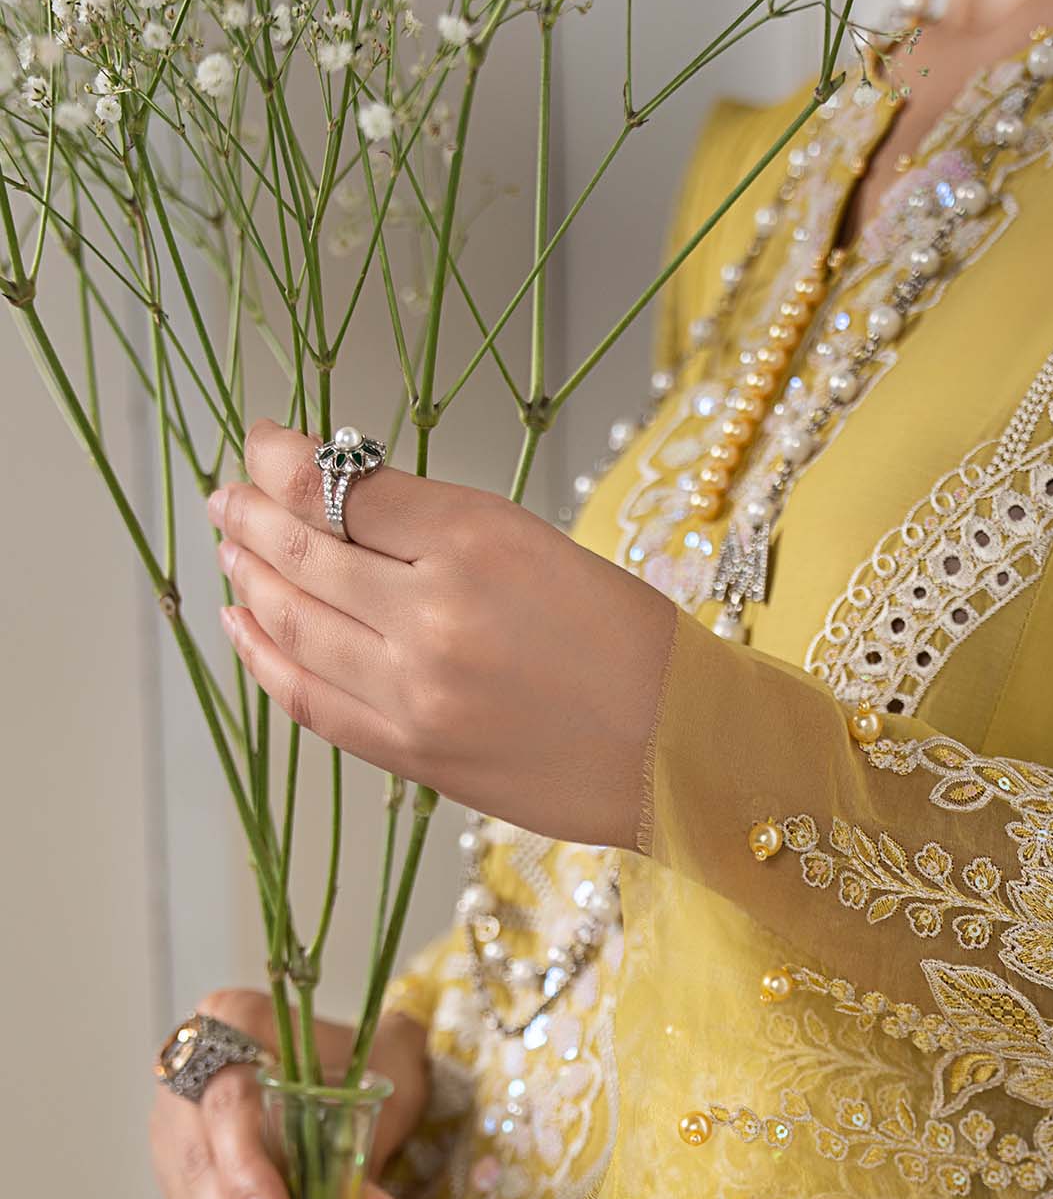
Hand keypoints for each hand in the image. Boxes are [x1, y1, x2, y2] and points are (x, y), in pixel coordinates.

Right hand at [150, 989, 429, 1198]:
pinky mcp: (181, 1183)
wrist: (338, 1053)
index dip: (249, 1170)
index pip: (230, 1104)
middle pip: (204, 1169)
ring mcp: (176, 1132)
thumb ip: (372, 1145)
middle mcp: (187, 1079)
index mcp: (232, 1025)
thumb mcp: (382, 1084)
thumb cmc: (363, 1058)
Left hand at [207, 422, 676, 850]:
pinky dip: (264, 658)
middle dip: (251, 515)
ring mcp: (414, 694)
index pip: (344, 488)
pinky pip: (308, 700)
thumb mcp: (538, 544)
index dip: (283, 460)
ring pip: (293, 625)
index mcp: (477, 544)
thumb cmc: (629, 642)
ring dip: (249, 580)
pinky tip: (244, 625)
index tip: (261, 444)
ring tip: (231, 550)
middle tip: (228, 496)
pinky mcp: (411, 754)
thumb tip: (342, 499)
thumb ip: (436, 523)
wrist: (678, 750)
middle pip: (304, 553)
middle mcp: (433, 617)